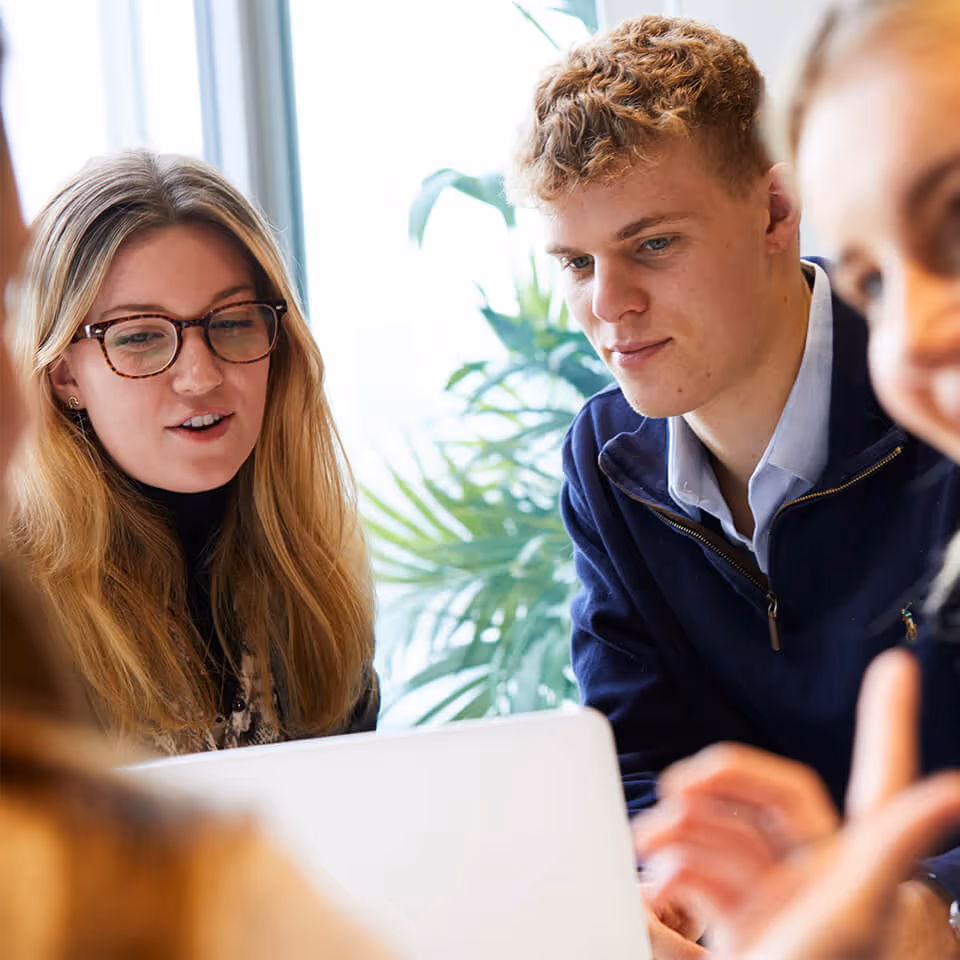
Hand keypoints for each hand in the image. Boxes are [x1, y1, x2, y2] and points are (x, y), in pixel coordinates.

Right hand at [633, 650, 959, 959]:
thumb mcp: (856, 908)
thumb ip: (893, 839)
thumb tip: (958, 786)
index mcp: (858, 861)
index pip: (880, 774)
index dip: (888, 719)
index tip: (898, 667)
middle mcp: (818, 872)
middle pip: (764, 793)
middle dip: (716, 782)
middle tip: (679, 788)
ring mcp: (775, 898)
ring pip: (723, 833)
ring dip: (681, 834)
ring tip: (651, 849)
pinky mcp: (737, 926)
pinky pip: (699, 877)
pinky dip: (672, 876)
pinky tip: (657, 891)